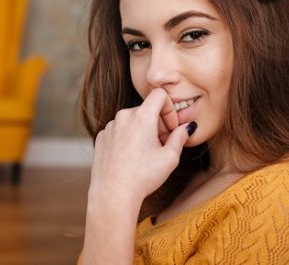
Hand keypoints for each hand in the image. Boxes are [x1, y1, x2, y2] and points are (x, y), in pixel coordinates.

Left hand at [89, 88, 192, 205]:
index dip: (170, 108)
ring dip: (143, 131)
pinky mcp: (101, 137)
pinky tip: (131, 158)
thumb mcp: (170, 157)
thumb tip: (187, 127)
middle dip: (158, 124)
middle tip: (162, 145)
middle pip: (146, 110)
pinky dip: (128, 138)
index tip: (171, 128)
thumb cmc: (143, 176)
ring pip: (132, 120)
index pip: (159, 95)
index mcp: (141, 116)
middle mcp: (123, 116)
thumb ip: (180, 137)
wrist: (113, 194)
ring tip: (146, 154)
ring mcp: (110, 126)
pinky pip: (119, 130)